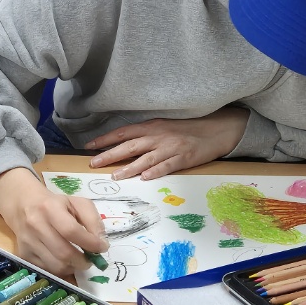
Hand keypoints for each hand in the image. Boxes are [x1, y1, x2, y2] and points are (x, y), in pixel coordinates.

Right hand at [0, 168, 107, 279]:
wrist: (24, 205)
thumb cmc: (55, 204)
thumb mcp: (77, 203)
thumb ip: (93, 220)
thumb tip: (101, 243)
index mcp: (50, 208)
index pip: (71, 231)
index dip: (90, 243)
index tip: (102, 248)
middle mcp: (35, 225)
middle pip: (64, 253)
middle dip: (83, 261)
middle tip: (90, 260)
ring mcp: (27, 242)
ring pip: (55, 266)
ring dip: (72, 267)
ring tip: (77, 260)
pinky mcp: (23, 254)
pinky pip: (46, 270)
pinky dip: (59, 270)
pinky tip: (64, 262)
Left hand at [85, 108, 249, 179]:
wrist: (216, 129)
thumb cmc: (187, 129)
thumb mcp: (164, 127)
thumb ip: (145, 136)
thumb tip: (123, 148)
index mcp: (151, 127)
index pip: (123, 133)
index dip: (105, 140)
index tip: (89, 147)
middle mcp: (158, 136)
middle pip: (129, 146)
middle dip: (110, 155)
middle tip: (93, 164)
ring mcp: (171, 147)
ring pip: (145, 158)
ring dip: (129, 167)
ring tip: (115, 176)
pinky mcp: (184, 158)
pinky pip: (167, 165)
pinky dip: (155, 171)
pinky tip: (145, 177)